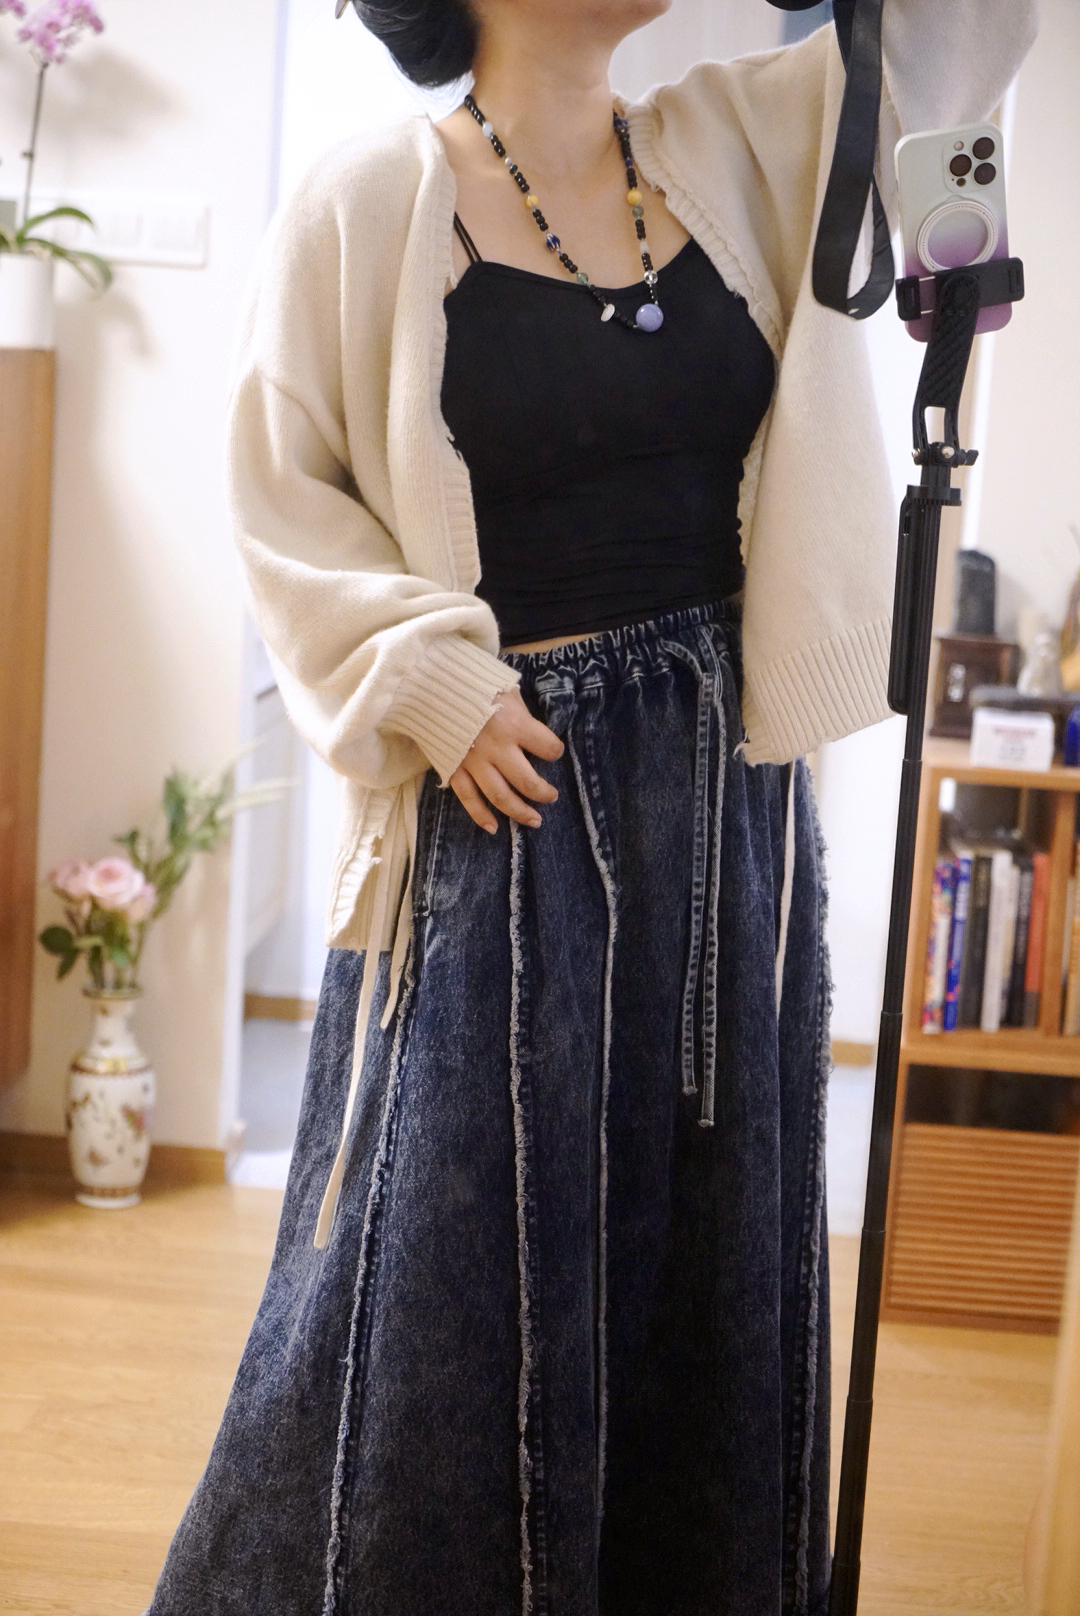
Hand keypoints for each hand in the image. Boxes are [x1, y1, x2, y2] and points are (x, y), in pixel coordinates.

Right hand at [449, 689, 564, 833]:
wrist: (432, 682)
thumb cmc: (476, 684)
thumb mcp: (507, 692)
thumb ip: (522, 716)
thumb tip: (535, 735)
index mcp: (515, 725)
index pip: (548, 748)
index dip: (555, 751)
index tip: (554, 752)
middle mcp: (497, 748)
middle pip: (527, 781)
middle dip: (543, 793)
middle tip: (551, 797)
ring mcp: (474, 761)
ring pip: (500, 796)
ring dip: (519, 811)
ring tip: (534, 821)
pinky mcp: (454, 768)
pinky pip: (468, 798)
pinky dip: (480, 815)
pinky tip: (494, 827)